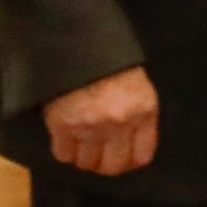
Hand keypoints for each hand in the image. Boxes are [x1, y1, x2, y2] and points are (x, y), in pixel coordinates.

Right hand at [44, 67, 160, 175]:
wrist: (76, 41)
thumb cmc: (108, 60)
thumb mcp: (137, 84)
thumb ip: (138, 114)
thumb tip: (132, 142)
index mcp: (143, 111)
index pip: (142, 155)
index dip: (131, 162)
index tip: (123, 160)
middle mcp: (119, 124)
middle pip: (113, 165)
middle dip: (105, 164)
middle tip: (99, 158)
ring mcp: (91, 127)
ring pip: (87, 163)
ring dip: (83, 158)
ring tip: (81, 146)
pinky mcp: (63, 126)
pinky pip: (63, 154)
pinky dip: (63, 151)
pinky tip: (65, 140)